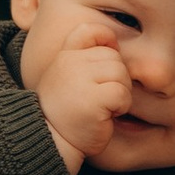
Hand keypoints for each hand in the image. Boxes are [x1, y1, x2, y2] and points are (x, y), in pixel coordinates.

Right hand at [21, 8, 135, 169]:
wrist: (52, 144)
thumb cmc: (66, 114)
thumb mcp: (67, 79)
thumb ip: (84, 58)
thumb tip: (115, 44)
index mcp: (64, 56)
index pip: (89, 31)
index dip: (105, 41)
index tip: (103, 67)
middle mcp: (70, 63)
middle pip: (114, 57)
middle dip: (116, 78)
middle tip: (101, 98)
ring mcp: (80, 79)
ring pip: (121, 73)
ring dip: (120, 93)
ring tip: (102, 107)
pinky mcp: (93, 99)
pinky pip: (122, 93)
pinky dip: (120, 106)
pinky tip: (105, 116)